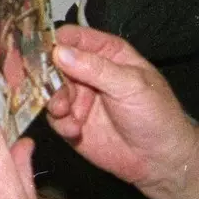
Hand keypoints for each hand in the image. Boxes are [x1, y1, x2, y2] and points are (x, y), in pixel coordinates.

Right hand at [46, 24, 198, 198]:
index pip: (71, 37)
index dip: (53, 41)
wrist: (160, 161)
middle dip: (46, 75)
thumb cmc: (155, 116)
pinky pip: (52, 116)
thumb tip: (59, 52)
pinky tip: (75, 130)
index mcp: (105, 53)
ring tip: (65, 112)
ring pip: (48, 89)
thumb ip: (95, 68)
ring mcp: (77, 96)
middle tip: (45, 86)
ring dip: (53, 100)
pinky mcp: (70, 120)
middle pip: (52, 62)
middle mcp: (86, 71)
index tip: (38, 51)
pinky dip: (60, 122)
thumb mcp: (131, 85)